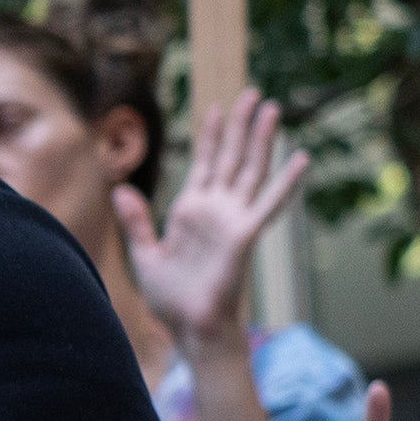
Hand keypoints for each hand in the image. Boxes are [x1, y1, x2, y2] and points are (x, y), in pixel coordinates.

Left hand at [123, 90, 308, 354]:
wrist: (188, 327)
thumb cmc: (169, 299)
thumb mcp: (144, 255)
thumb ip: (136, 222)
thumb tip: (119, 190)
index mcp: (189, 211)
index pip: (202, 163)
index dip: (208, 136)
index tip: (215, 108)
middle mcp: (214, 209)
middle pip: (229, 157)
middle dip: (238, 125)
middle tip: (251, 93)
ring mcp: (232, 219)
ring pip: (249, 169)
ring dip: (260, 140)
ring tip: (271, 109)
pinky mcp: (244, 235)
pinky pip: (269, 203)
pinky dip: (286, 181)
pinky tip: (300, 158)